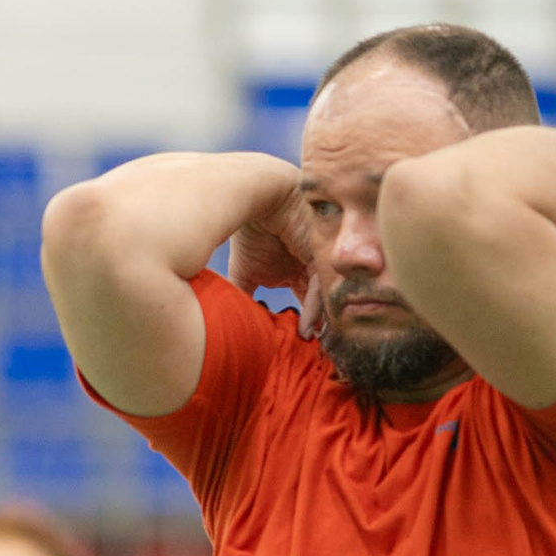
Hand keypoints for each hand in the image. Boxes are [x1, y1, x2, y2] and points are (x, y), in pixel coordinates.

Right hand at [226, 186, 326, 337]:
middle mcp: (312, 266)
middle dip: (319, 329)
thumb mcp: (244, 273)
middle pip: (320, 303)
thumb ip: (241, 296)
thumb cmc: (248, 230)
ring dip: (319, 324)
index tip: (296, 351)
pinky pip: (322, 285)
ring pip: (325, 298)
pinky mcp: (322, 252)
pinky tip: (307, 326)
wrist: (253, 197)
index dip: (301, 325)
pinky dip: (315, 308)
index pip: (304, 302)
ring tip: (312, 347)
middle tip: (314, 358)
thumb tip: (230, 324)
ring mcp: (320, 259)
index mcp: (295, 270)